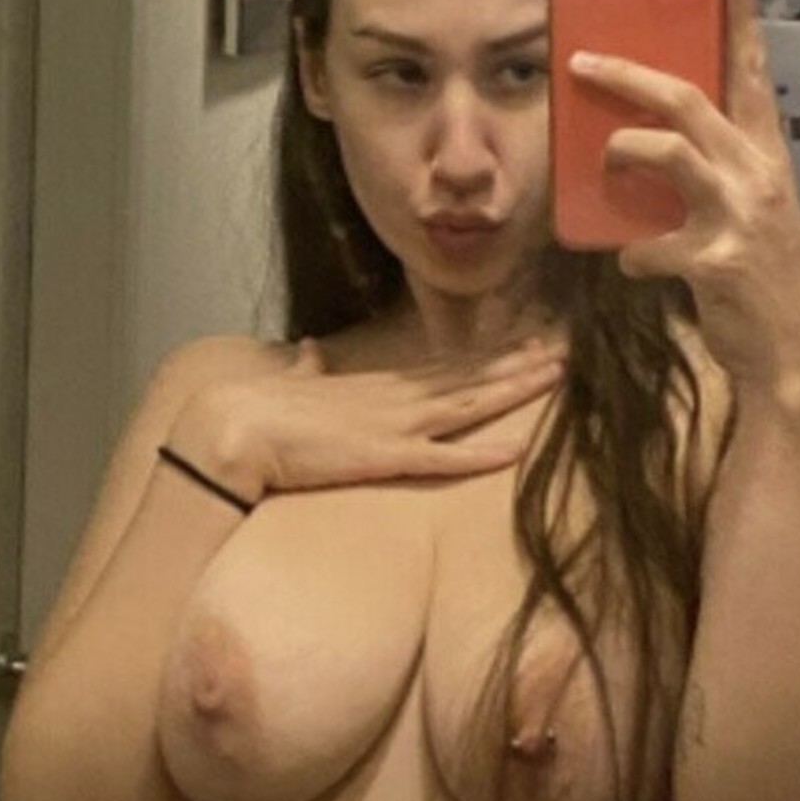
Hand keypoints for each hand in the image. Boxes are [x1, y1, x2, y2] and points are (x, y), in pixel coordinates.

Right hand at [167, 335, 566, 503]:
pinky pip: (445, 458)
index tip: (520, 343)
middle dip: (517, 365)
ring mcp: (395, 425)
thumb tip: (307, 350)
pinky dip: (484, 454)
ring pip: (470, 405)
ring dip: (515, 391)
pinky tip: (519, 449)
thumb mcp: (294, 380)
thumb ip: (307, 366)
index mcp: (379, 384)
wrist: (237, 426)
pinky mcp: (386, 457)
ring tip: (556, 376)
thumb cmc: (261, 406)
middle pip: (470, 378)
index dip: (487, 356)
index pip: (444, 366)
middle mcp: (397, 397)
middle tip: (562, 350)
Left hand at [569, 0, 799, 390]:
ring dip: (620, 153)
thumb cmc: (757, 270)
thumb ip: (706, 167)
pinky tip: (631, 264)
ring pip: (666, 153)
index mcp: (764, 153)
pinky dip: (630, 255)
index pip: (750, 72)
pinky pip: (648, 245)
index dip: (740, 18)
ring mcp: (739, 215)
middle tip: (581, 59)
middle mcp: (757, 174)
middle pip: (686, 99)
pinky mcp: (716, 261)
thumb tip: (634, 135)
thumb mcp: (743, 206)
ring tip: (604, 164)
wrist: (793, 354)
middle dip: (627, 73)